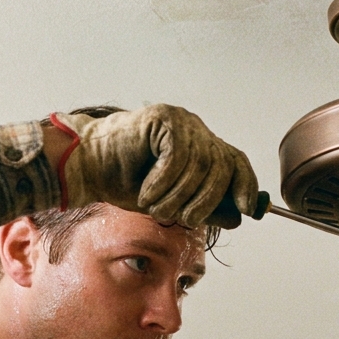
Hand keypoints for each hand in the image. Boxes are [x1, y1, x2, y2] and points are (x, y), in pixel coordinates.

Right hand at [51, 105, 258, 228]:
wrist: (89, 168)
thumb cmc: (126, 183)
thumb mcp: (172, 202)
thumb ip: (205, 206)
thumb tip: (239, 216)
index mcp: (201, 147)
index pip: (235, 162)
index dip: (246, 185)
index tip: (249, 209)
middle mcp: (195, 131)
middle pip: (220, 166)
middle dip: (205, 201)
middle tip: (183, 219)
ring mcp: (181, 121)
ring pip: (200, 164)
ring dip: (178, 195)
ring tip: (156, 207)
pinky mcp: (163, 118)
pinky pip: (177, 156)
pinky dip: (163, 181)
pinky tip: (147, 191)